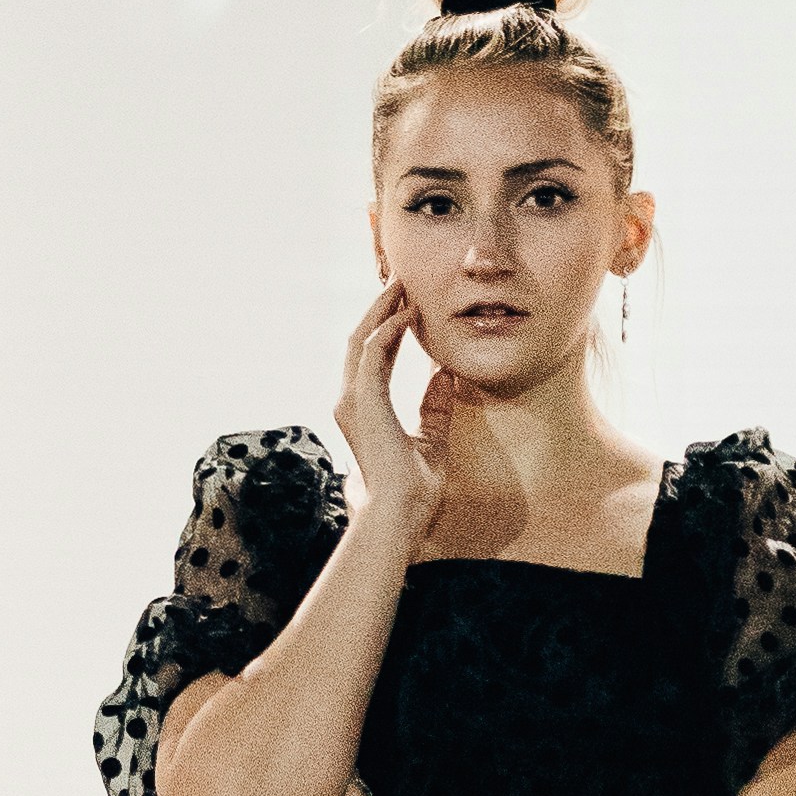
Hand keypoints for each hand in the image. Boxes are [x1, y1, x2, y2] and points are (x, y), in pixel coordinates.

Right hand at [333, 281, 461, 544]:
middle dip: (379, 308)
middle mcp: (350, 400)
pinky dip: (388, 328)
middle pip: (360, 339)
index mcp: (364, 409)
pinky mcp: (363, 401)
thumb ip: (435, 406)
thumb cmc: (414, 488)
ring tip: (402, 285)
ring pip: (361, 338)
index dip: (387, 327)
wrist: (401, 514)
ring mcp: (352, 400)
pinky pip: (372, 351)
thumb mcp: (432, 438)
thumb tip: (445, 377)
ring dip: (381, 309)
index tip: (407, 304)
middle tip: (401, 281)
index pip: (372, 356)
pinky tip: (409, 313)